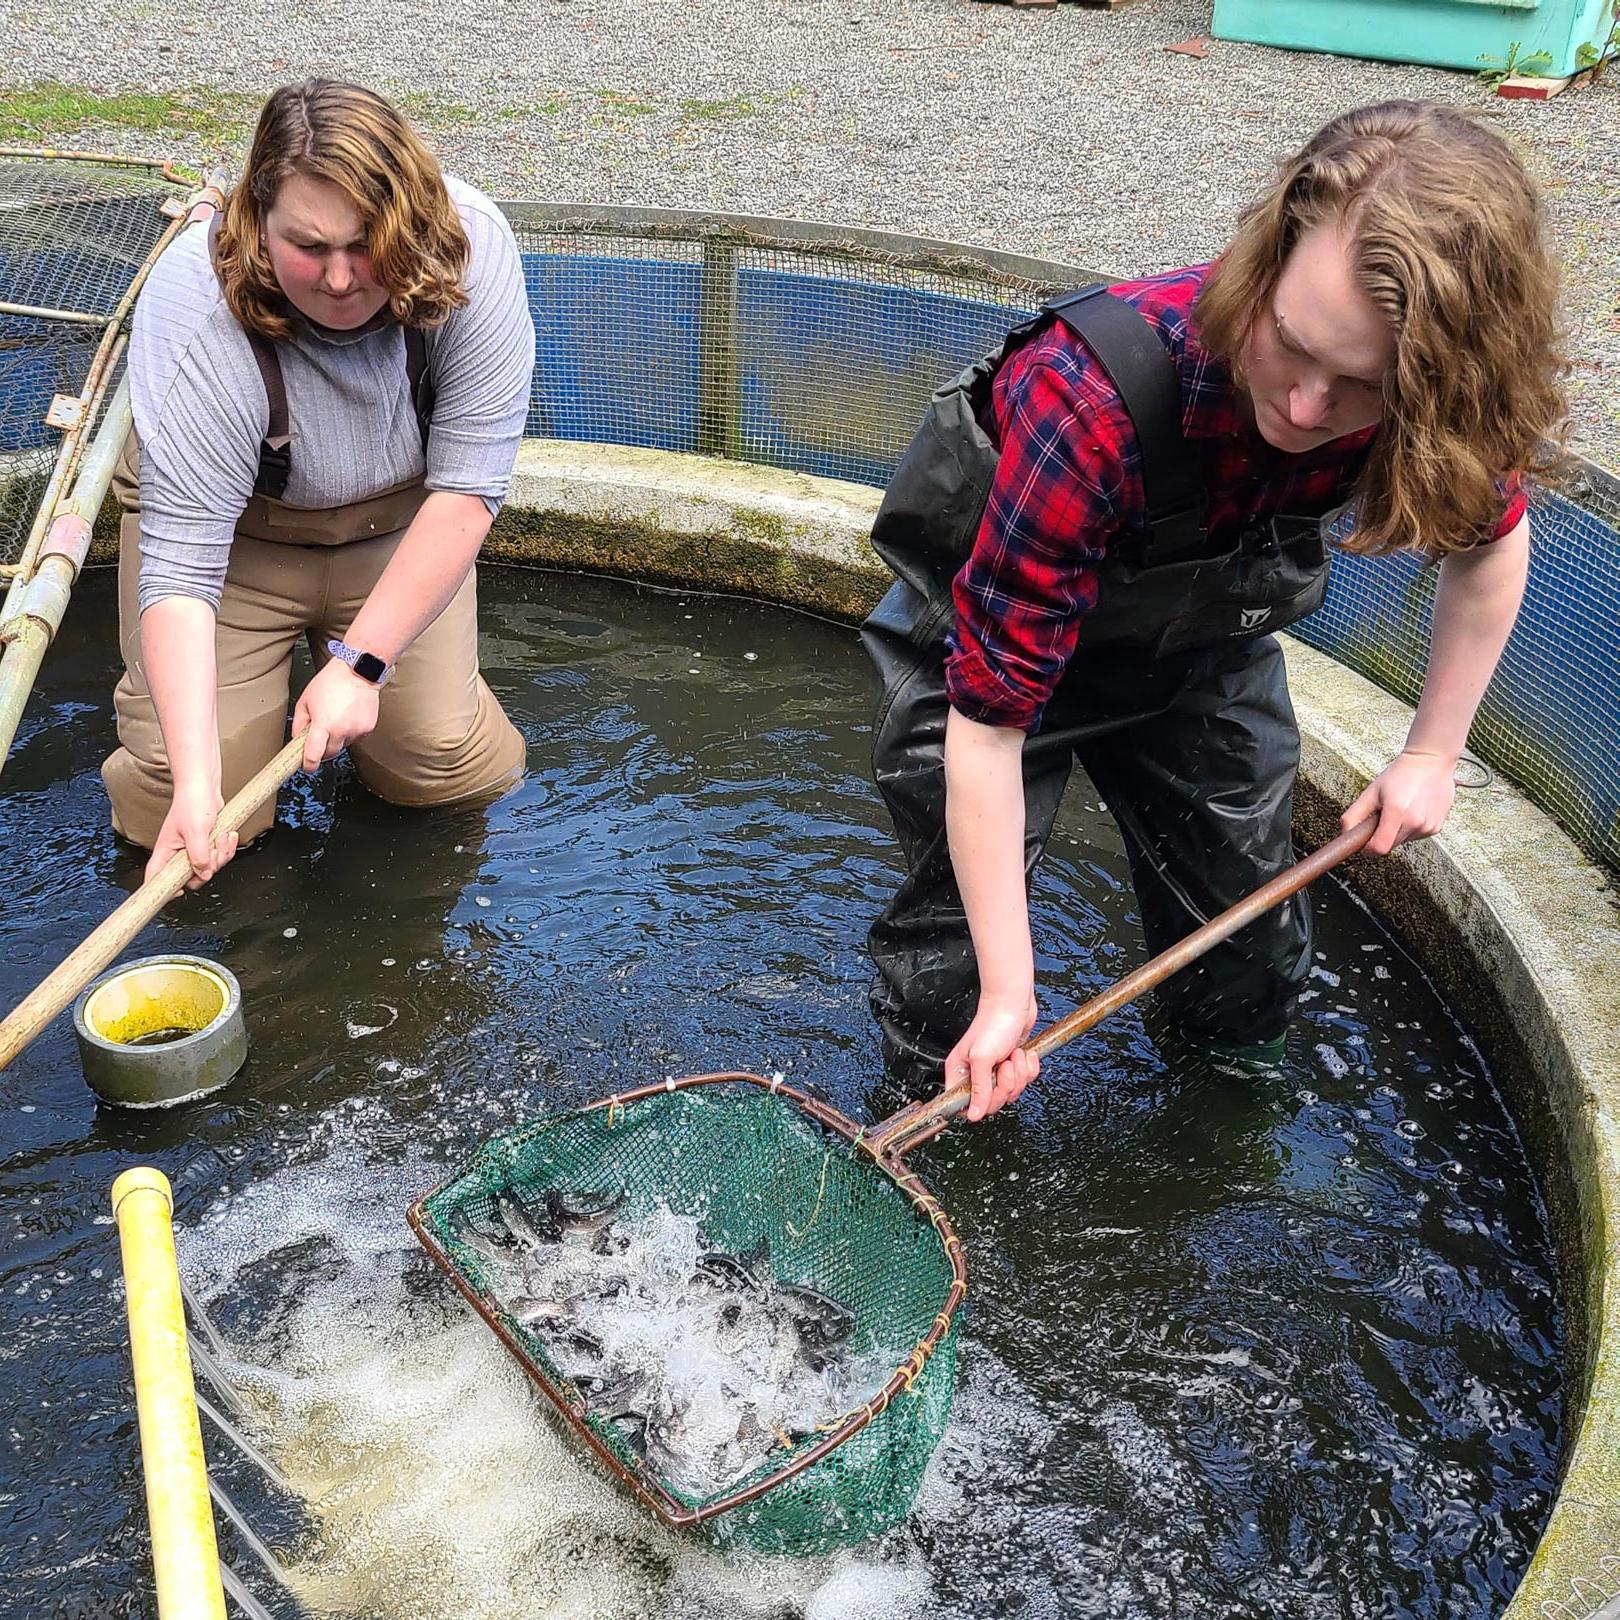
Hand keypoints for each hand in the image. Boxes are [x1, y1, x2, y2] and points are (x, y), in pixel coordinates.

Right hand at [147, 780, 236, 889]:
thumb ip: (198, 854)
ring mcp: (193, 849)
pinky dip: (227, 847)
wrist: (205, 787)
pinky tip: (227, 835)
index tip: (178, 894)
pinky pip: (219, 856)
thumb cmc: (192, 802)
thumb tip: (203, 874)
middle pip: (192, 877)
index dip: (164, 890)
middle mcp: (178, 852)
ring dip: (221, 854)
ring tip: (220, 837)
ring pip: (209, 867)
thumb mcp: (195, 830)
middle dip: (208, 868)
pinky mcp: (207, 844)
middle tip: (213, 852)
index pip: (156, 877)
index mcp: (166, 850)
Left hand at [293, 658, 381, 771]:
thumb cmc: (330, 682)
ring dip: (338, 739)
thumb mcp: (305, 700)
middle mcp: (341, 730)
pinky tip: (348, 716)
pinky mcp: (368, 728)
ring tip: (337, 718)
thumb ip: (299, 723)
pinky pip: (356, 737)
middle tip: (320, 737)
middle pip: (330, 753)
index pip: (314, 755)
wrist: (357, 672)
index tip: (307, 767)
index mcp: (323, 725)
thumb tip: (298, 739)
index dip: (308, 765)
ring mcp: (356, 730)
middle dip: (323, 750)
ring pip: (344, 745)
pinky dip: (350, 732)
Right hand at [944, 992, 1039, 1122]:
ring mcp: (996, 1070)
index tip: (990, 1093)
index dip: (980, 1105)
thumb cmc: (993, 1023)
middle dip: (1005, 1085)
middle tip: (1004, 1067)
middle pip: (992, 1102)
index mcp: (961, 1072)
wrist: (1013, 1003)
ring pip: (1011, 1091)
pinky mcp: (1013, 1065)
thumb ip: (978, 1089)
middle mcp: (977, 1073)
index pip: (964, 1104)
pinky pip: (1025, 1080)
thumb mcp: (982, 1058)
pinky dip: (1028, 1067)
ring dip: (1018, 1073)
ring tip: (1013, 1055)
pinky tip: (1022, 1053)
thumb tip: (973, 1115)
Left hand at [1342, 748, 1457, 855]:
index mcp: (1397, 812)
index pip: (1379, 848)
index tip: (1364, 842)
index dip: (1368, 849)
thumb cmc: (1400, 775)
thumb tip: (1346, 834)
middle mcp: (1415, 822)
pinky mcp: (1436, 828)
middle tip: (1382, 815)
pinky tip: (1412, 810)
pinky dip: (1409, 828)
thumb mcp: (1370, 792)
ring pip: (1402, 841)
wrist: (1430, 762)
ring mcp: (1428, 826)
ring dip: (1396, 831)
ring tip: (1400, 809)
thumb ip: (1353, 815)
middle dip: (1380, 836)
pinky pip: (1415, 836)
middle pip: (1389, 846)